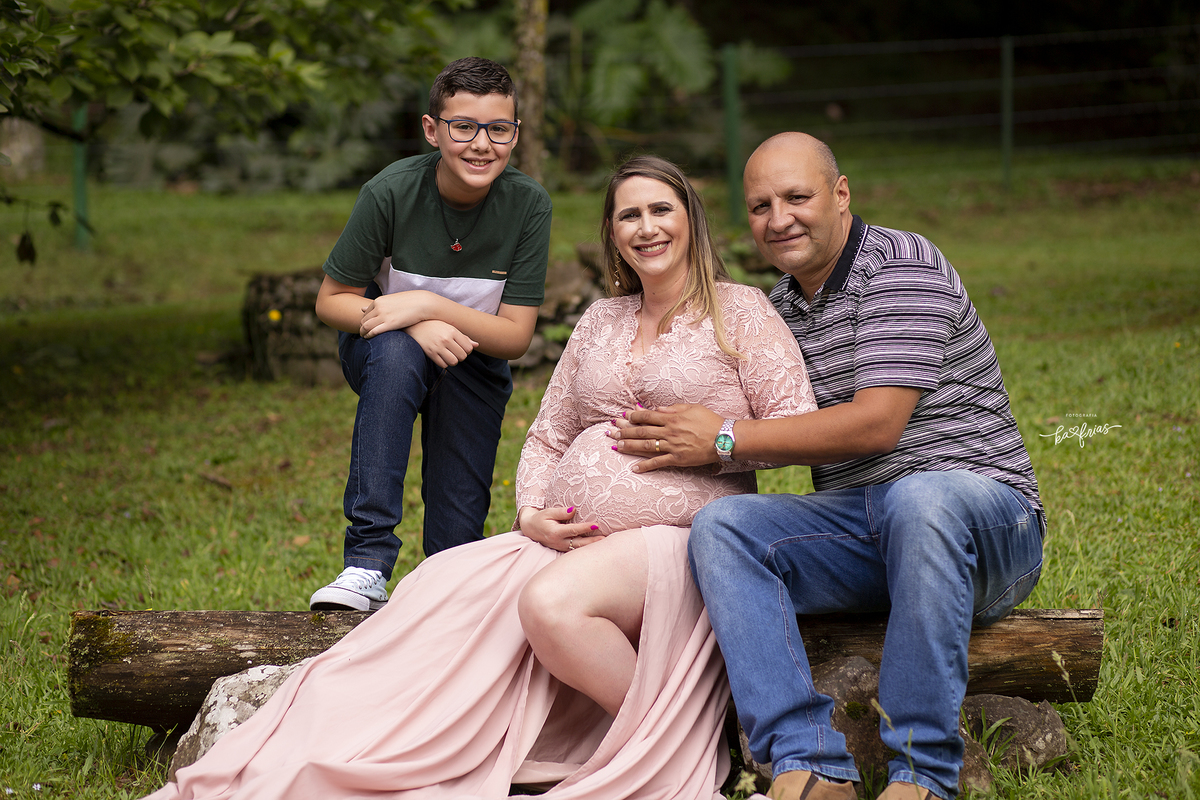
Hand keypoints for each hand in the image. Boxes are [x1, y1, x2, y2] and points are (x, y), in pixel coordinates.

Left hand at [359, 291, 429, 337]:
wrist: (422, 303)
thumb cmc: (409, 302)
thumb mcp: (391, 301)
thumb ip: (378, 305)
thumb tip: (362, 308)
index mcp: (379, 301)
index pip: (365, 313)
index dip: (364, 321)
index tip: (367, 326)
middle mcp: (379, 307)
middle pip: (364, 320)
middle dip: (362, 328)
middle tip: (364, 333)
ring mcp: (383, 315)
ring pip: (365, 327)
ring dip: (363, 333)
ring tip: (365, 337)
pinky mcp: (390, 324)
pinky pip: (373, 331)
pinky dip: (369, 336)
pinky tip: (370, 338)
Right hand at [406, 320, 476, 366]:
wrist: (415, 326)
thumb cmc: (435, 326)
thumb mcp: (450, 328)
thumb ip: (463, 337)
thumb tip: (476, 345)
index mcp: (452, 331)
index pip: (468, 348)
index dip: (467, 350)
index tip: (462, 347)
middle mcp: (446, 339)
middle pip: (462, 356)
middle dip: (461, 356)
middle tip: (455, 352)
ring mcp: (437, 347)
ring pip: (454, 362)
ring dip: (453, 361)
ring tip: (449, 355)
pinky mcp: (430, 353)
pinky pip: (443, 365)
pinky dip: (445, 363)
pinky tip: (442, 357)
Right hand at [518, 506, 605, 552]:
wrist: (531, 529)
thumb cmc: (541, 518)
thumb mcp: (548, 512)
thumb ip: (560, 512)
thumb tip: (573, 509)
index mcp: (555, 532)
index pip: (573, 530)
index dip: (585, 527)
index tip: (596, 524)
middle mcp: (559, 542)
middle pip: (579, 543)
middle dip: (592, 541)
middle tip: (605, 538)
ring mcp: (561, 547)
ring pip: (579, 549)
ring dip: (591, 547)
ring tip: (604, 544)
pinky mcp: (563, 549)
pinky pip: (576, 550)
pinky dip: (586, 549)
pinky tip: (596, 547)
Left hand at [609, 403, 723, 472]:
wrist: (724, 438)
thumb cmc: (710, 421)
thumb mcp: (692, 408)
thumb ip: (673, 408)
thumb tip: (656, 409)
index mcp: (672, 417)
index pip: (647, 416)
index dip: (633, 417)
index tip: (623, 417)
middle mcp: (669, 431)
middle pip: (642, 431)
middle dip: (625, 431)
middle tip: (611, 432)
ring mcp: (672, 446)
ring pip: (646, 446)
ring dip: (630, 446)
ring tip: (617, 446)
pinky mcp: (677, 459)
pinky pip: (657, 463)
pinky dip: (645, 466)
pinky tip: (634, 468)